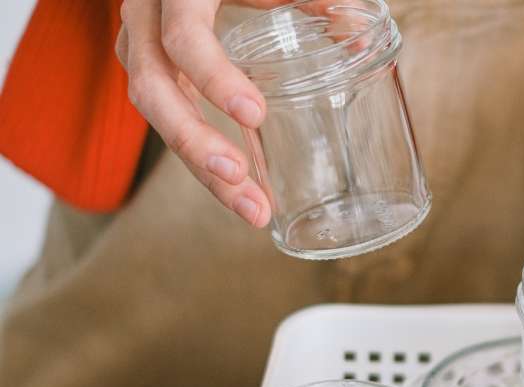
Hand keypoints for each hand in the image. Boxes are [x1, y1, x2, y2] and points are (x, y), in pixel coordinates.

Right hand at [116, 1, 289, 226]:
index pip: (183, 35)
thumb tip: (361, 38)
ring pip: (155, 115)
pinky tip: (239, 190)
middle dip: (194, 142)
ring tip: (250, 207)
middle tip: (239, 178)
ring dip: (200, 166)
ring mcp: (140, 47)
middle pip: (153, 89)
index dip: (212, 76)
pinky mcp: (150, 71)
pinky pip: (168, 120)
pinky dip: (201, 158)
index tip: (254, 116)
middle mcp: (145, 21)